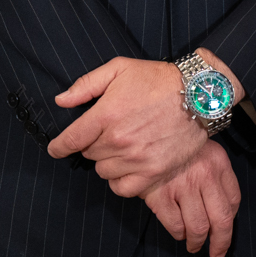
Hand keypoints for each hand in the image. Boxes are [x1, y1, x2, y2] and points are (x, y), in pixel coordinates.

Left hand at [47, 57, 203, 182]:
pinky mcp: (153, 172)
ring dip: (107, 161)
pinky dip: (120, 180)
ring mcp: (137, 159)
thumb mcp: (120, 68)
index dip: (58, 146)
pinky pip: (123, 188)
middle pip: (89, 154)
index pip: (70, 140)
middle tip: (109, 133)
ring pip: (104, 171)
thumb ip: (86, 85)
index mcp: (106, 114)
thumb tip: (61, 101)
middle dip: (93, 145)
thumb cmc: (158, 79)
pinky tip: (126, 167)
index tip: (56, 149)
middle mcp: (119, 140)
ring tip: (122, 148)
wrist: (199, 95)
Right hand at [140, 138, 243, 256]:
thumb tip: (224, 209)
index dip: (231, 222)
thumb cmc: (176, 144)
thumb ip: (216, 176)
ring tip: (194, 245)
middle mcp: (204, 176)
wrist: (146, 129)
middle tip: (216, 253)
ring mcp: (181, 185)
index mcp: (218, 164)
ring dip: (197, 241)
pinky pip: (174, 224)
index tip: (226, 232)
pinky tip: (178, 232)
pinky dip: (178, 233)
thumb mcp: (204, 151)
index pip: (234, 201)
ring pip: (198, 227)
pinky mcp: (159, 194)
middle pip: (221, 221)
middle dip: (220, 243)